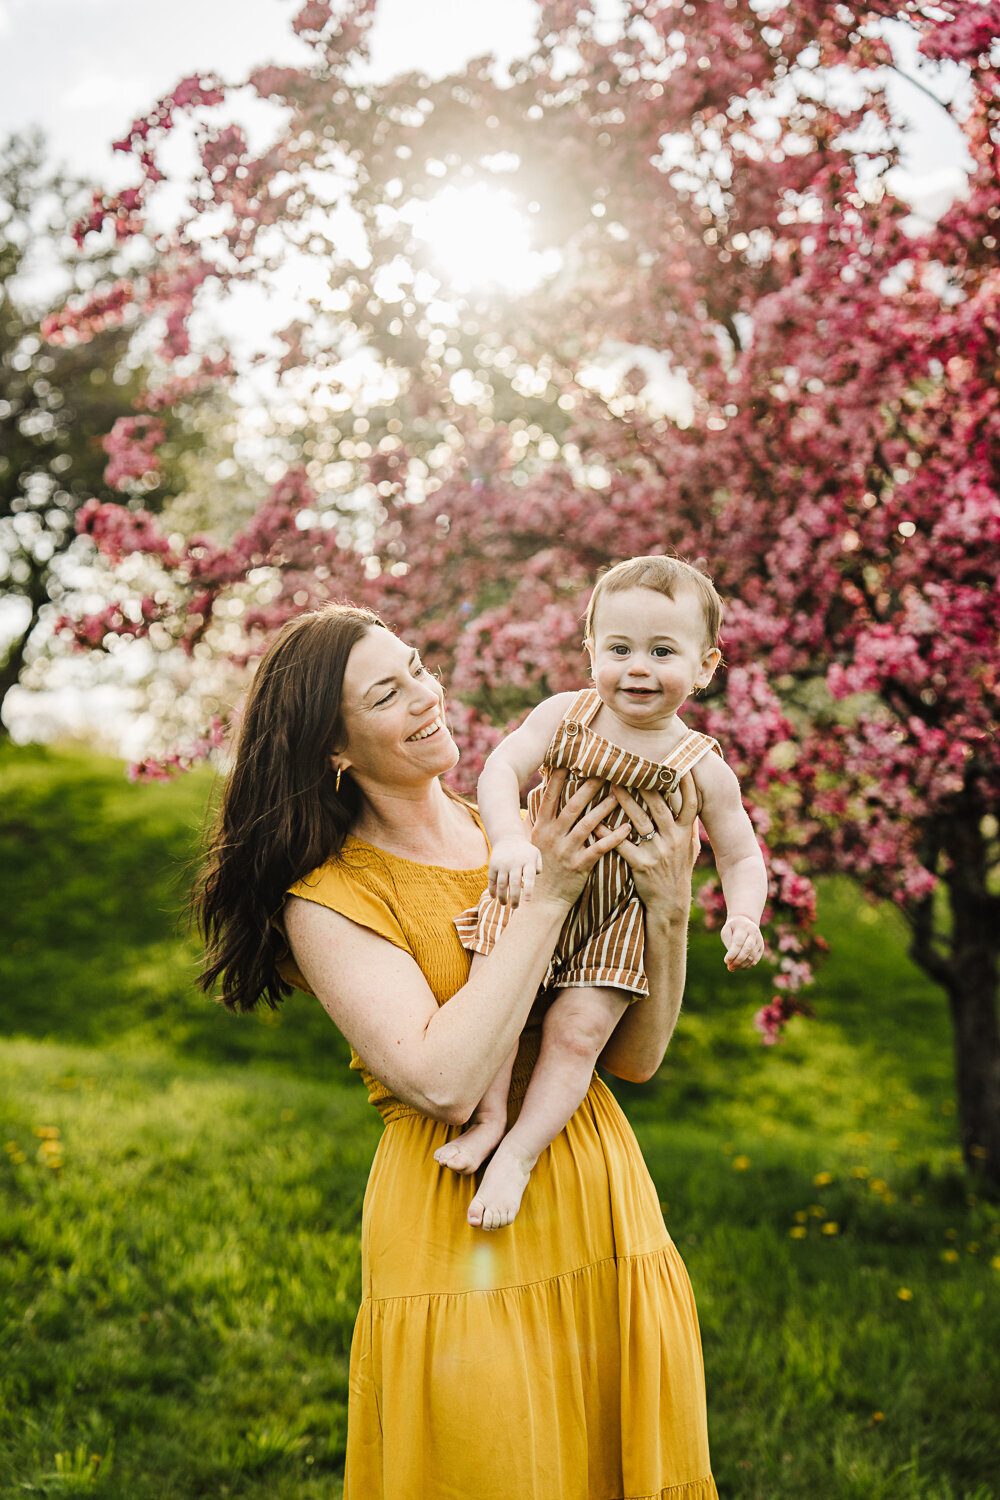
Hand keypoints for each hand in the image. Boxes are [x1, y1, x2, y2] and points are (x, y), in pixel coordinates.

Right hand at [489, 836, 541, 907]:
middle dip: (514, 897)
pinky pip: (492, 880)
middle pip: (514, 883)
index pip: (529, 877)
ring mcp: (503, 864)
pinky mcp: (493, 865)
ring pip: (501, 884)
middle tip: (515, 907)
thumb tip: (533, 882)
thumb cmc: (525, 852)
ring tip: (505, 904)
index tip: (527, 901)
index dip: (528, 889)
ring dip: (502, 896)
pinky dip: (492, 890)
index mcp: (528, 861)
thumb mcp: (536, 855)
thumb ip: (538, 868)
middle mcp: (515, 862)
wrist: (508, 838)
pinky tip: (494, 897)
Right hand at [529, 769, 630, 908]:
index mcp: (541, 828)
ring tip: (620, 794)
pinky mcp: (579, 866)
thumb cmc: (539, 870)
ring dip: (605, 808)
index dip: (558, 778)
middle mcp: (552, 836)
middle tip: (604, 770)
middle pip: (572, 806)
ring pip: (588, 824)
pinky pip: (600, 848)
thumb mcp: (532, 843)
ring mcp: (566, 851)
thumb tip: (540, 800)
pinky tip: (628, 827)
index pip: (550, 797)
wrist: (541, 902)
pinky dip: (614, 837)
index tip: (570, 760)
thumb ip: (537, 822)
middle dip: (588, 787)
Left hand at [605, 774, 699, 918]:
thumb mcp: (689, 849)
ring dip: (624, 800)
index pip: (689, 803)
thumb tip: (692, 801)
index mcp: (685, 833)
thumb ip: (689, 825)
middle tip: (629, 766)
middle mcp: (673, 840)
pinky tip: (595, 822)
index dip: (686, 783)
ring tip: (611, 785)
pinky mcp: (641, 865)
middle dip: (644, 784)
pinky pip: (621, 844)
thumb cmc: (677, 873)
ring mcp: (658, 852)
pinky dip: (607, 833)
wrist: (670, 904)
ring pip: (639, 820)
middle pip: (659, 805)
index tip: (677, 762)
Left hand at [721, 916, 764, 970]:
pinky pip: (755, 959)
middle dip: (738, 960)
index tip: (726, 961)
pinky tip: (739, 967)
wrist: (745, 922)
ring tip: (732, 968)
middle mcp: (754, 933)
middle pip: (747, 950)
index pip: (738, 943)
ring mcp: (759, 941)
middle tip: (730, 967)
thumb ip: (728, 943)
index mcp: (744, 927)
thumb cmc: (733, 928)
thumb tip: (731, 960)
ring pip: (752, 956)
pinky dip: (747, 965)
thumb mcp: (726, 931)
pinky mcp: (761, 948)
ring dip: (742, 965)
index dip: (732, 954)